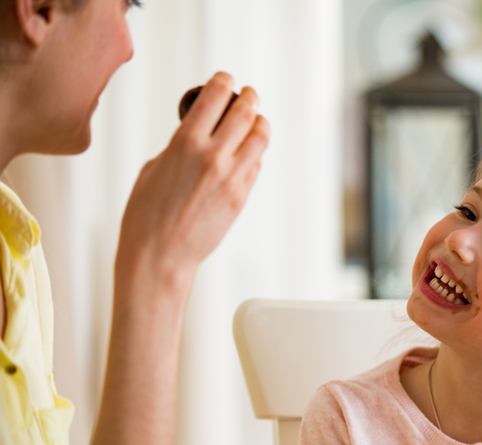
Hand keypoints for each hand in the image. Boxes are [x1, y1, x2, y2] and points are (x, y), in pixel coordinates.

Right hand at [116, 71, 269, 288]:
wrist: (159, 254)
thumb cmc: (147, 213)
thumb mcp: (155, 166)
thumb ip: (181, 146)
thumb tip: (200, 134)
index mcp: (185, 143)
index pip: (214, 98)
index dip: (223, 82)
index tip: (226, 79)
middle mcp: (213, 157)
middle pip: (245, 113)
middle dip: (249, 98)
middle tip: (249, 94)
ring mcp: (232, 178)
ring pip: (260, 138)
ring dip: (260, 124)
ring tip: (256, 120)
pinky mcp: (241, 197)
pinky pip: (255, 166)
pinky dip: (254, 154)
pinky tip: (248, 152)